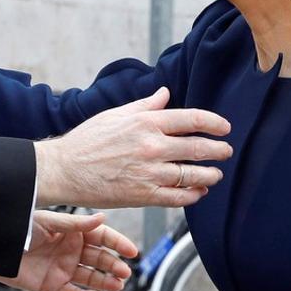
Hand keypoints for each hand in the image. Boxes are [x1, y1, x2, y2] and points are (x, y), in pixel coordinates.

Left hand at [0, 210, 137, 290]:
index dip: (117, 244)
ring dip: (104, 282)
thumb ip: (77, 223)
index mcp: (73, 233)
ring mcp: (62, 269)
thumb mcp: (50, 223)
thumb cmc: (21, 229)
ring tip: (117, 286)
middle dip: (113, 266)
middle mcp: (71, 251)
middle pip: (99, 259)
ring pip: (90, 278)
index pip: (101, 238)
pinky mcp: (52, 285)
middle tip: (124, 273)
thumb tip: (102, 218)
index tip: (132, 252)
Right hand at [35, 87, 231, 208]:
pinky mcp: (144, 195)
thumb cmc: (87, 140)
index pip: (192, 120)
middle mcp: (152, 146)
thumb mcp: (115, 115)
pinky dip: (193, 195)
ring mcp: (149, 172)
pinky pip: (178, 197)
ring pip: (192, 175)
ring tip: (216, 174)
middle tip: (226, 151)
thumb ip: (145, 105)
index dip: (214, 123)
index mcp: (146, 123)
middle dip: (218, 150)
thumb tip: (165, 93)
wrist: (64, 170)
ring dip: (210, 175)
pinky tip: (198, 192)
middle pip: (198, 148)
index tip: (224, 127)